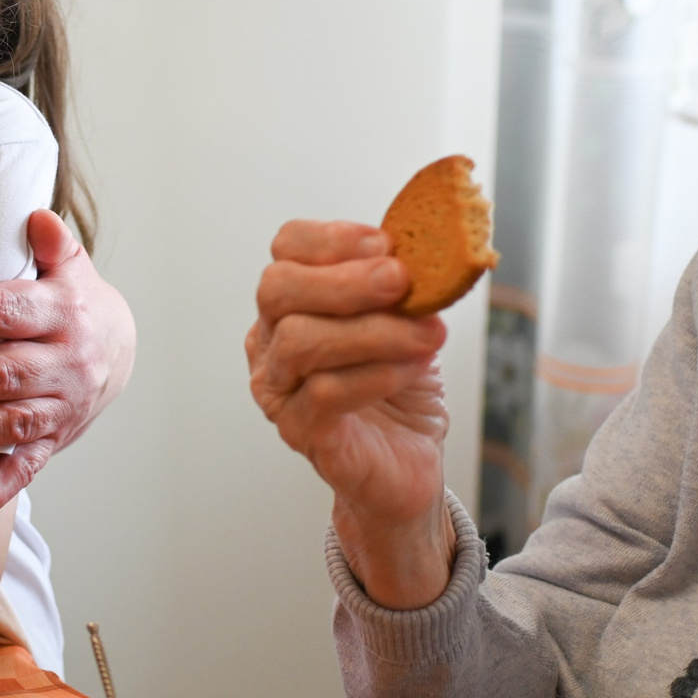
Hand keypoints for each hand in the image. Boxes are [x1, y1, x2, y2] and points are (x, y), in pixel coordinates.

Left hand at [0, 210, 134, 521]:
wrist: (119, 350)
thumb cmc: (72, 302)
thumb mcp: (69, 268)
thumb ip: (52, 244)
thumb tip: (37, 217)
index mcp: (65, 312)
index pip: (7, 312)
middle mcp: (67, 363)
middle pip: (2, 372)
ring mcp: (62, 407)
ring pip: (9, 422)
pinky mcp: (55, 440)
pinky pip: (26, 468)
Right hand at [245, 221, 453, 605]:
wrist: (408, 459)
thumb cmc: (399, 386)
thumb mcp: (407, 320)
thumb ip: (405, 286)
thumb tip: (426, 250)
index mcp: (293, 301)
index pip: (287, 248)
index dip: (330, 238)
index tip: (384, 242)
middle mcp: (271, 340)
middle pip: (278, 289)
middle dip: (343, 280)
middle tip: (400, 281)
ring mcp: (277, 388)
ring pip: (300, 341)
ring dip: (372, 331)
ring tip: (427, 335)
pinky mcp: (300, 431)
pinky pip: (324, 394)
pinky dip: (375, 375)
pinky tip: (413, 368)